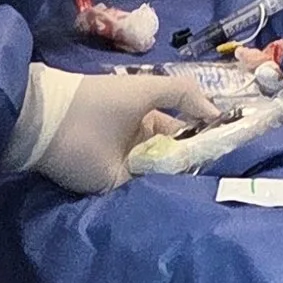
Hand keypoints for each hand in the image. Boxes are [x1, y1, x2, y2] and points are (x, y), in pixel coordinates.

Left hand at [18, 67, 222, 194]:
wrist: (53, 124)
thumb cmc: (102, 100)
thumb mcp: (146, 88)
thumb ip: (183, 94)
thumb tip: (216, 114)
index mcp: (149, 119)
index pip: (184, 132)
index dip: (204, 137)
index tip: (228, 148)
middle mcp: (141, 145)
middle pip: (176, 157)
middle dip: (195, 163)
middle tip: (222, 173)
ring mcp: (128, 168)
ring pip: (164, 176)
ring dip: (181, 179)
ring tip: (209, 185)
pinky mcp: (114, 187)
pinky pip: (144, 190)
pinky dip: (162, 192)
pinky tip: (184, 194)